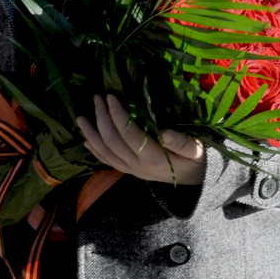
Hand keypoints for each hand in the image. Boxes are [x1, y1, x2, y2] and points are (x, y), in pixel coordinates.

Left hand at [77, 94, 205, 185]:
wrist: (199, 181)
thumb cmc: (199, 160)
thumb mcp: (198, 150)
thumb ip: (183, 143)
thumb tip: (165, 132)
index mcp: (154, 158)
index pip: (129, 134)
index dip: (118, 115)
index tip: (111, 97)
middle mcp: (138, 166)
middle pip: (112, 141)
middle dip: (102, 118)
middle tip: (97, 98)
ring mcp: (132, 170)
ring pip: (105, 153)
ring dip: (91, 134)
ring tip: (80, 118)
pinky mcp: (130, 171)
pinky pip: (108, 162)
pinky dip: (95, 150)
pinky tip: (86, 140)